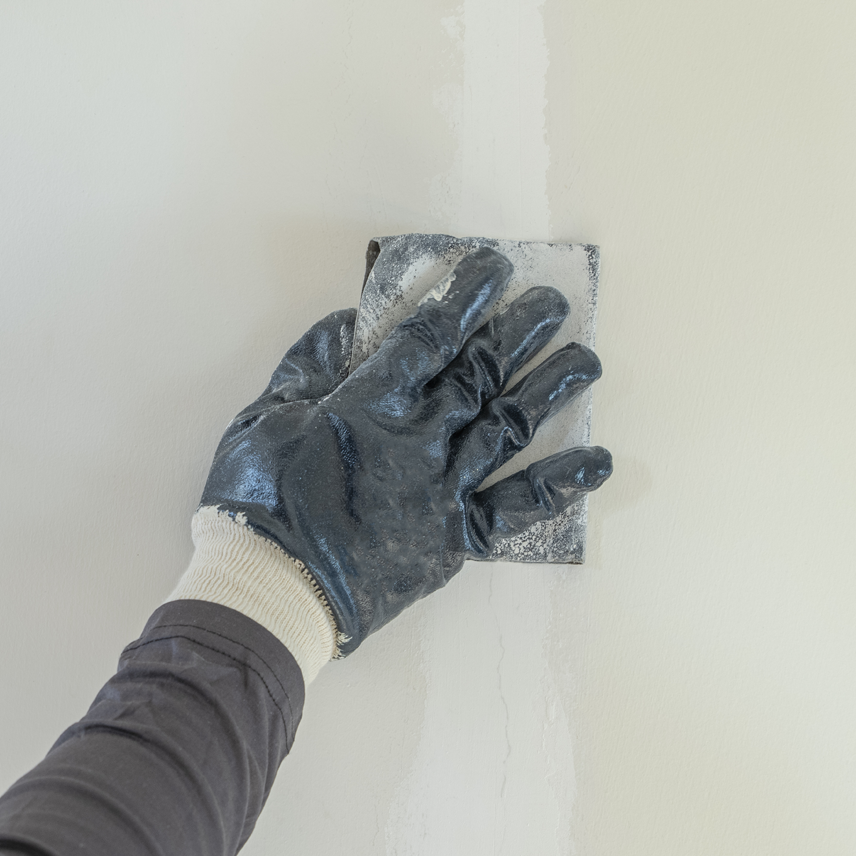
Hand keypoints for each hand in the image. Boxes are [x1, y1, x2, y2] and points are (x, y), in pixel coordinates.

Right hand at [199, 247, 611, 654]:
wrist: (273, 589)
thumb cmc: (258, 501)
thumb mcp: (264, 416)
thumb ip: (310, 367)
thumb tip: (350, 325)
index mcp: (370, 402)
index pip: (430, 332)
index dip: (465, 294)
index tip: (493, 267)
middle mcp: (420, 437)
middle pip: (482, 369)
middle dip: (520, 329)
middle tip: (553, 303)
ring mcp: (444, 488)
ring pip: (510, 426)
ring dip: (550, 388)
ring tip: (584, 360)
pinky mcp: (453, 537)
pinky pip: (516, 508)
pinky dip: (558, 485)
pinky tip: (597, 462)